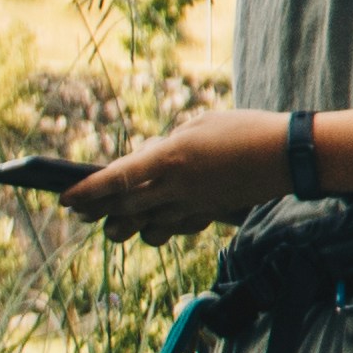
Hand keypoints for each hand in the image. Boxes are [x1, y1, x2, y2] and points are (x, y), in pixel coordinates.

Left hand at [67, 109, 292, 242]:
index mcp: (170, 158)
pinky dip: (160, 226)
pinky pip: (174, 228)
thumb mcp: (198, 124)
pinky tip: (157, 218)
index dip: (87, 191)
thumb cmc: (243, 129)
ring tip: (114, 221)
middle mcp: (176, 187)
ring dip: (125, 226)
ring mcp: (193, 206)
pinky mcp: (208, 215)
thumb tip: (146, 161)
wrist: (287, 156)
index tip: (65, 198)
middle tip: (79, 211)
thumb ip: (167, 146)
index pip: (117, 180)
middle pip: (123, 210)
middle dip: (96, 212)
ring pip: (145, 228)